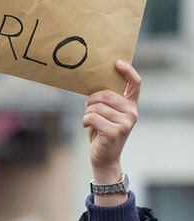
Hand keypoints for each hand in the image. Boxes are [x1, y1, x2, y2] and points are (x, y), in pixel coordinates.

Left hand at [83, 60, 140, 203]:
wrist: (104, 158)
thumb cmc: (102, 132)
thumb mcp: (106, 113)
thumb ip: (106, 99)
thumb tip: (92, 81)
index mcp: (131, 105)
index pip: (136, 83)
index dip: (128, 70)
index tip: (117, 63)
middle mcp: (132, 112)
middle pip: (106, 94)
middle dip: (91, 100)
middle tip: (88, 108)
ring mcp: (125, 123)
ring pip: (96, 107)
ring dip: (87, 112)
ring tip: (89, 121)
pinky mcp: (115, 132)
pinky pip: (92, 117)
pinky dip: (85, 121)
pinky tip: (87, 126)